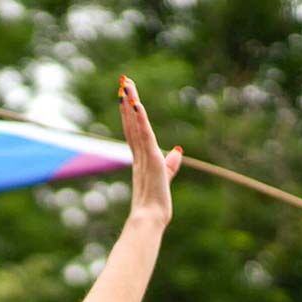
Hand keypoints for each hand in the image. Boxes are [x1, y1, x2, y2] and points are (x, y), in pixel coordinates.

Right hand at [119, 76, 181, 226]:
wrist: (150, 218)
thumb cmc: (155, 205)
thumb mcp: (167, 177)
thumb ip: (171, 164)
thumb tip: (178, 150)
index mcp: (140, 159)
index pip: (134, 131)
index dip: (130, 114)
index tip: (126, 98)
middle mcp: (138, 154)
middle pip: (131, 123)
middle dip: (127, 102)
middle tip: (123, 82)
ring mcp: (143, 155)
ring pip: (135, 124)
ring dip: (130, 103)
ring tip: (126, 84)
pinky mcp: (150, 157)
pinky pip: (143, 134)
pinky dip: (139, 118)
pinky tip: (135, 103)